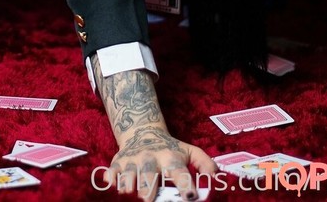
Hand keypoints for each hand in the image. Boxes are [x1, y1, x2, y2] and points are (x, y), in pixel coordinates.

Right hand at [92, 62, 215, 198]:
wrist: (143, 131)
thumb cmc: (170, 149)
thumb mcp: (190, 151)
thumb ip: (204, 163)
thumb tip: (215, 178)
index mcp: (170, 158)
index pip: (179, 172)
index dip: (185, 184)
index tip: (190, 196)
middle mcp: (151, 158)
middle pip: (149, 175)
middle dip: (149, 189)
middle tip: (149, 200)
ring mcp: (132, 160)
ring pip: (129, 174)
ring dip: (129, 185)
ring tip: (129, 193)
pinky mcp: (117, 162)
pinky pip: (112, 171)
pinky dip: (111, 178)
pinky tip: (111, 184)